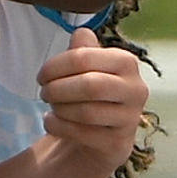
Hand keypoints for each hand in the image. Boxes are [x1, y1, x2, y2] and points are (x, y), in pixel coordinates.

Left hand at [38, 28, 148, 162]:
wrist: (100, 136)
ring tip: (51, 107)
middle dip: (57, 89)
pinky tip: (52, 122)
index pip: (84, 57)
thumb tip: (81, 34)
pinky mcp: (118, 143)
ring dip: (59, 109)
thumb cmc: (90, 95)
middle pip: (89, 85)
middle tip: (44, 93)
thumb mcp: (86, 68)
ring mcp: (130, 118)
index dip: (55, 66)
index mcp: (126, 62)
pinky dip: (59, 127)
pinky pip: (83, 134)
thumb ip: (83, 49)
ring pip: (86, 112)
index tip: (41, 76)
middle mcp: (135, 89)